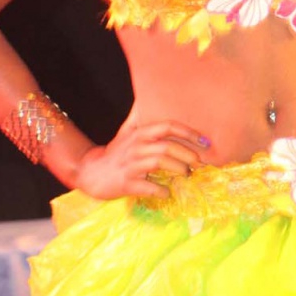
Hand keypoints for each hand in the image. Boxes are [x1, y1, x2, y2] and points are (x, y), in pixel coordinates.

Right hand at [73, 117, 210, 199]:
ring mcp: (131, 165)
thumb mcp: (128, 133)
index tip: (205, 142)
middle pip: (167, 146)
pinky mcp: (126, 183)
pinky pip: (149, 187)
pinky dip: (161, 191)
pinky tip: (167, 193)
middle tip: (200, 163)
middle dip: (188, 154)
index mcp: (140, 133)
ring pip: (159, 162)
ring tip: (186, 174)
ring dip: (178, 169)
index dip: (188, 132)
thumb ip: (141, 119)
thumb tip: (151, 102)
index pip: (167, 126)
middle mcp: (136, 146)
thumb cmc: (116, 153)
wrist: (90, 172)